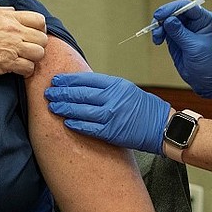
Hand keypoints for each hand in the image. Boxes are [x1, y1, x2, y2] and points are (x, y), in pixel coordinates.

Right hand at [0, 6, 47, 77]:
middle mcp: (12, 30)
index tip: (34, 35)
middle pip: (42, 38)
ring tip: (24, 59)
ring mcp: (11, 47)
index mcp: (7, 16)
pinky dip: (25, 70)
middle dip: (38, 45)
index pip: (39, 20)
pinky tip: (17, 68)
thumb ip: (2, 12)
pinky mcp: (6, 63)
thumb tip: (13, 12)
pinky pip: (28, 68)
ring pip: (39, 53)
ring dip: (33, 58)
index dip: (39, 29)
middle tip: (29, 49)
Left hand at [45, 73, 169, 154]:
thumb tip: (83, 87)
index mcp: (116, 84)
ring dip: (64, 108)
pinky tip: (67, 122)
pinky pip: (89, 127)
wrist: (162, 126)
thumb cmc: (145, 108)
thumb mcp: (126, 89)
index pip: (86, 79)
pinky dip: (76, 124)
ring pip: (81, 110)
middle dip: (62, 93)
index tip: (57, 80)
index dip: (68, 80)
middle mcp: (112, 98)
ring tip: (52, 107)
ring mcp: (111, 115)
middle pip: (80, 93)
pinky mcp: (111, 132)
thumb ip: (106, 88)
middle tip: (49, 93)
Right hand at [150, 0, 211, 97]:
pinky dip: (158, 32)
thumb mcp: (194, 47)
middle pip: (175, 11)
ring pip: (167, 19)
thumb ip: (180, 33)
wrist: (205, 79)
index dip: (172, 8)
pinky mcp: (175, 35)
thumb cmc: (207, 62)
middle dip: (163, 17)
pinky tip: (157, 41)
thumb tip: (167, 20)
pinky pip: (163, 29)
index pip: (187, 7)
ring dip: (158, 26)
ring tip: (157, 38)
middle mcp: (194, 21)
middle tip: (155, 25)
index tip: (160, 15)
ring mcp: (184, 27)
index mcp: (204, 20)